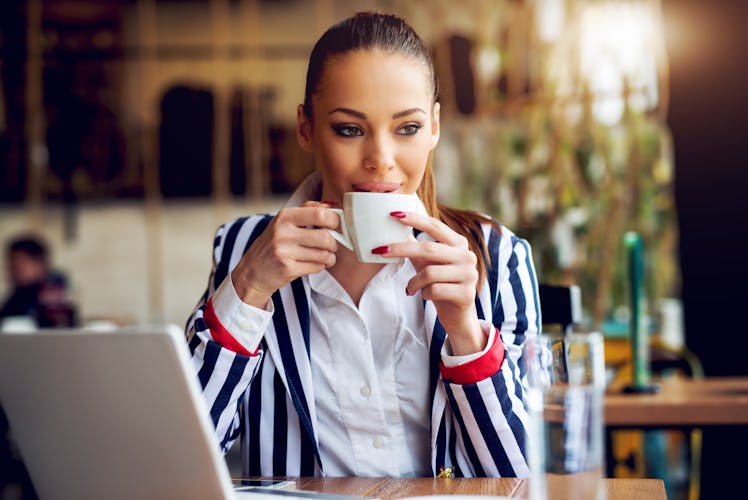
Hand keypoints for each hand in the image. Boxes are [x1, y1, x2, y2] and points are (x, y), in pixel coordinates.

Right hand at [230, 201, 339, 307]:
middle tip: (332, 245)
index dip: (334, 220)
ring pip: (323, 254)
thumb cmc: (273, 244)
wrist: (253, 271)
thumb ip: (307, 210)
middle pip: (325, 236)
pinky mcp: (288, 269)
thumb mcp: (284, 222)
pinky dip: (320, 266)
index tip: (335, 225)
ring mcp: (284, 252)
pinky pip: (317, 267)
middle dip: (334, 243)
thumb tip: (332, 205)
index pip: (320, 214)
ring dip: (329, 257)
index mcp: (285, 216)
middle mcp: (283, 232)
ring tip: (326, 257)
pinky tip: (314, 264)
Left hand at [376, 211, 483, 355]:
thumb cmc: (441, 284)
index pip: (435, 225)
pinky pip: (435, 290)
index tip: (394, 214)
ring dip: (413, 282)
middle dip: (400, 249)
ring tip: (411, 288)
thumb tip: (392, 228)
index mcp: (458, 243)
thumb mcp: (427, 263)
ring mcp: (469, 275)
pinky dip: (424, 294)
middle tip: (380, 251)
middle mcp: (467, 256)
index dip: (414, 219)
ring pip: (429, 273)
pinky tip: (426, 296)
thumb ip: (415, 246)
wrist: (458, 316)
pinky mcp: (466, 294)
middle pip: (428, 249)